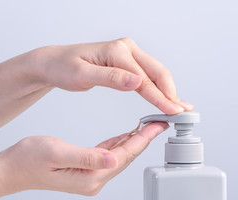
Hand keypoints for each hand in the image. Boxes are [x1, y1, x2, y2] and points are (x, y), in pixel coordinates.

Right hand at [0, 122, 168, 195]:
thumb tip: (113, 158)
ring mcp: (90, 176)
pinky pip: (108, 155)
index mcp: (89, 177)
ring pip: (119, 156)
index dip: (142, 139)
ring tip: (147, 126)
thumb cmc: (29, 159)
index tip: (156, 125)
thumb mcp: (58, 153)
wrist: (12, 169)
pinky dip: (119, 143)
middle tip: (158, 122)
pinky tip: (126, 135)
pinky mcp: (86, 170)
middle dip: (143, 139)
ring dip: (134, 140)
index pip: (123, 156)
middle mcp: (93, 180)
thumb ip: (87, 156)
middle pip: (126, 157)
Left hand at [30, 38, 192, 113]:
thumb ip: (110, 78)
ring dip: (168, 91)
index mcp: (117, 51)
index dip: (160, 98)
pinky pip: (147, 74)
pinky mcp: (126, 61)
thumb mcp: (82, 75)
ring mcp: (127, 53)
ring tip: (179, 107)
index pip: (144, 79)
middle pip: (157, 72)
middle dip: (171, 93)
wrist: (55, 62)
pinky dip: (157, 87)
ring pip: (155, 73)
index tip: (172, 112)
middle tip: (183, 112)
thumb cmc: (64, 67)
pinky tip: (165, 97)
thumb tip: (136, 82)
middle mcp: (126, 48)